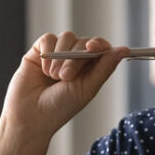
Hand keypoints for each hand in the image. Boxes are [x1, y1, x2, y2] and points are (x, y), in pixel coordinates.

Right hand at [0, 32, 128, 154]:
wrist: (30, 117)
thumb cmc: (60, 108)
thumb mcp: (87, 88)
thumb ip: (105, 67)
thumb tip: (124, 50)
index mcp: (89, 69)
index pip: (100, 47)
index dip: (99, 43)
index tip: (92, 47)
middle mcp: (74, 59)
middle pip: (83, 41)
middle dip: (75, 58)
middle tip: (66, 78)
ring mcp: (56, 54)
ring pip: (66, 37)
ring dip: (61, 57)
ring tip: (54, 77)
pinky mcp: (39, 52)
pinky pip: (48, 38)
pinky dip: (48, 53)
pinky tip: (43, 70)